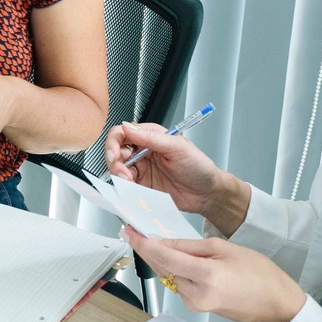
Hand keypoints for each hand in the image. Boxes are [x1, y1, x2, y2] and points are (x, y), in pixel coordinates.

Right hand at [106, 121, 227, 215]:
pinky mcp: (142, 186)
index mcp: (150, 137)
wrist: (207, 193)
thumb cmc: (199, 167)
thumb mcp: (177, 147)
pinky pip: (126, 186)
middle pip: (116, 152)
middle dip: (114, 162)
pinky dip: (125, 188)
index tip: (115, 154)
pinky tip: (132, 190)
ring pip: (118, 169)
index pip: (122, 133)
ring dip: (119, 176)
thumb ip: (151, 137)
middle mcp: (142, 152)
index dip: (114, 142)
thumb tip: (128, 128)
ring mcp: (141, 170)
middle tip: (122, 172)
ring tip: (129, 182)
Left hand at [123, 230, 306, 321]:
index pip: (165, 258)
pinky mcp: (196, 307)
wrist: (274, 303)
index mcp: (207, 276)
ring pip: (168, 275)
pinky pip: (178, 283)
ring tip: (161, 242)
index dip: (144, 243)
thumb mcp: (224, 248)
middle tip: (135, 232)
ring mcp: (196, 304)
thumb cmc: (259, 274)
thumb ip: (190, 246)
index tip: (130, 232)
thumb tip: (164, 242)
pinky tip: (179, 260)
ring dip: (162, 259)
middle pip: (162, 267)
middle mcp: (197, 294)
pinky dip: (174, 270)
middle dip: (148, 249)